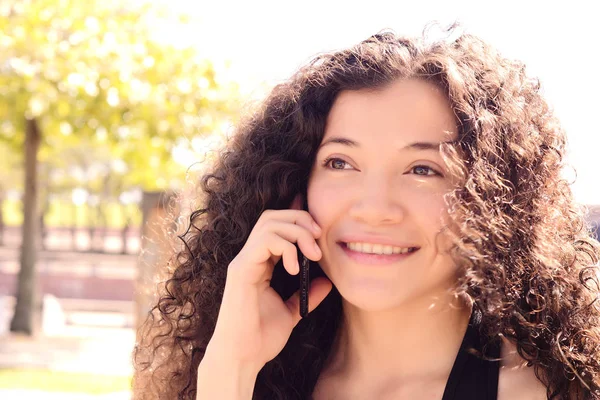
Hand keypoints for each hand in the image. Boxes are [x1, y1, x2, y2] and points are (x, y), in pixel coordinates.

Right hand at [207, 195, 331, 371]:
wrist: (242, 358)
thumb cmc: (260, 338)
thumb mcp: (292, 312)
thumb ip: (307, 295)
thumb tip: (328, 281)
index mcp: (259, 263)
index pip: (277, 225)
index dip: (300, 222)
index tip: (320, 236)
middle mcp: (249, 258)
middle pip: (272, 216)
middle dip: (300, 219)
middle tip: (319, 238)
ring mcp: (243, 262)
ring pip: (269, 223)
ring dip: (297, 232)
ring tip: (312, 254)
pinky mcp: (241, 270)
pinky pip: (264, 242)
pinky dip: (285, 247)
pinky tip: (295, 269)